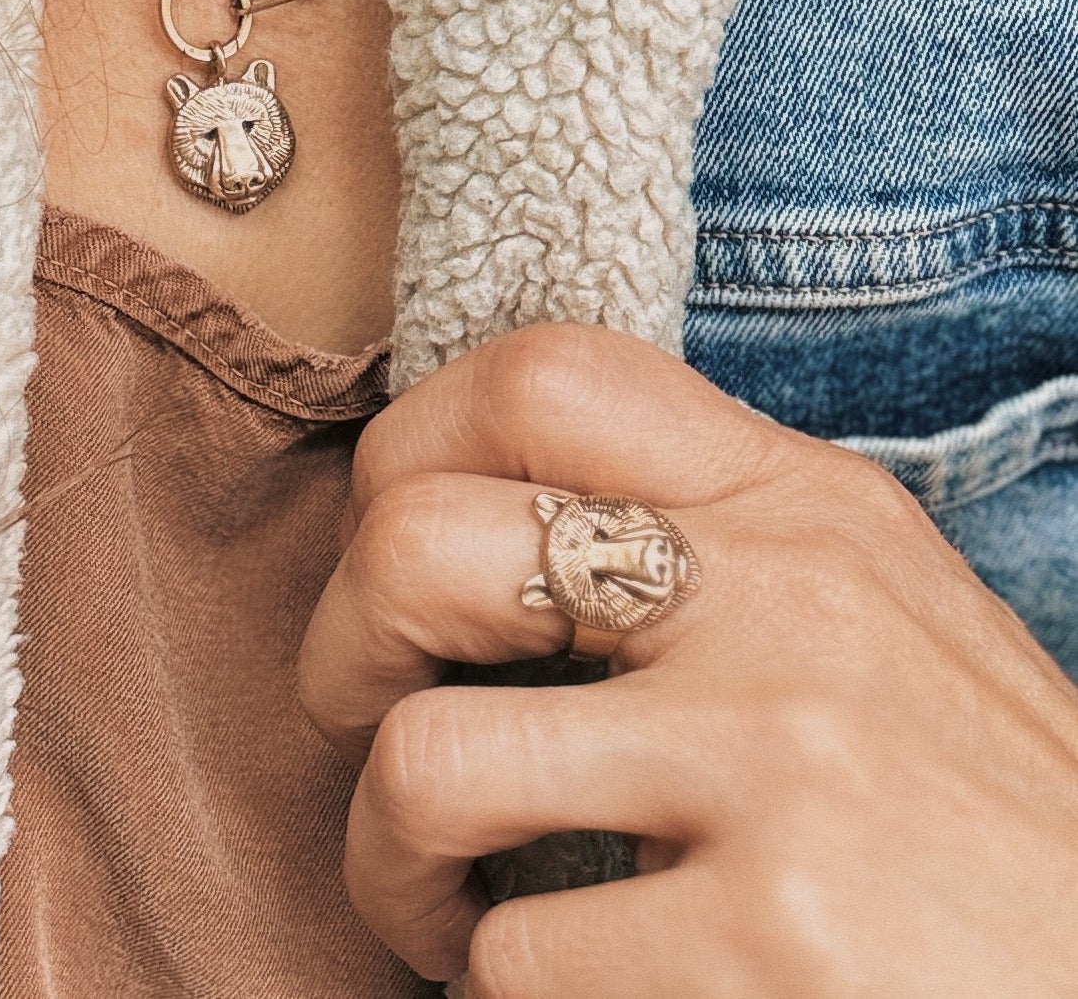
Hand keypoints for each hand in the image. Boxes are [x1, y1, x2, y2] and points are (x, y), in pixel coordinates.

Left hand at [298, 325, 1077, 996]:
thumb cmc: (974, 809)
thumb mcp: (870, 610)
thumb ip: (707, 542)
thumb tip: (482, 515)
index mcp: (802, 503)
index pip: (541, 374)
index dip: (406, 448)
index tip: (386, 549)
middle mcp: (787, 604)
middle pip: (420, 543)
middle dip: (338, 650)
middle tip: (368, 726)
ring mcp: (781, 768)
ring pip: (425, 767)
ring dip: (385, 858)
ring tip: (440, 902)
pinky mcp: (775, 947)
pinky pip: (513, 959)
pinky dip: (493, 986)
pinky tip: (566, 984)